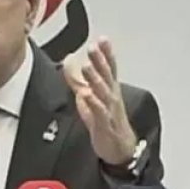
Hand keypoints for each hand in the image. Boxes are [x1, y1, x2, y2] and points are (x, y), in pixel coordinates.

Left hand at [63, 37, 136, 165]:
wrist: (119, 148)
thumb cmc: (105, 122)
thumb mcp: (89, 98)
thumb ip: (78, 80)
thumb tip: (69, 62)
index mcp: (109, 90)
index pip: (109, 68)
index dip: (106, 54)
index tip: (102, 40)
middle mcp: (112, 97)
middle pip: (107, 76)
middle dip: (100, 61)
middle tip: (93, 48)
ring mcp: (109, 110)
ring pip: (103, 92)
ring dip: (96, 79)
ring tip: (87, 66)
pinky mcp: (105, 124)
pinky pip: (99, 112)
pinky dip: (94, 103)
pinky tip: (87, 95)